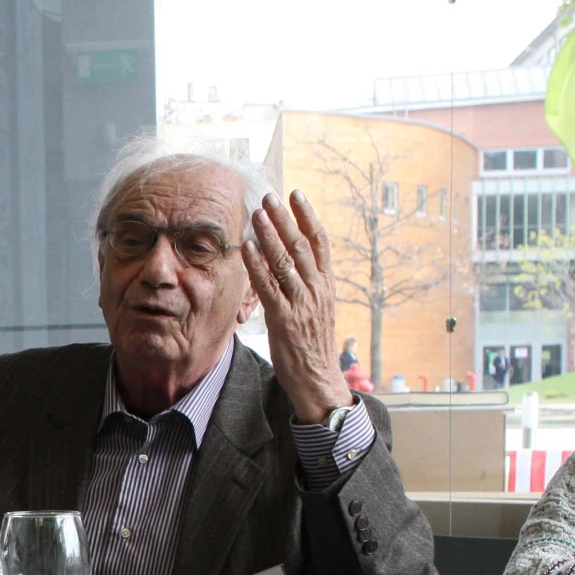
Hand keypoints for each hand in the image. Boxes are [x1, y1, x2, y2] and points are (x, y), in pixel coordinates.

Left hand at [240, 190, 353, 424]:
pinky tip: (248, 248)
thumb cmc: (312, 346)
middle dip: (285, 218)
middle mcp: (317, 290)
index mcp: (325, 285)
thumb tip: (293, 263)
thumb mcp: (315, 310)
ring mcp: (301, 304)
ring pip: (286, 262)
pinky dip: (258, 265)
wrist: (318, 379)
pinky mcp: (285, 319)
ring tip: (257, 214)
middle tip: (271, 196)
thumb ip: (307, 286)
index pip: (320, 242)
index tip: (297, 194)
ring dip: (270, 235)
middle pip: (302, 245)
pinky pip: (269, 287)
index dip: (308, 216)